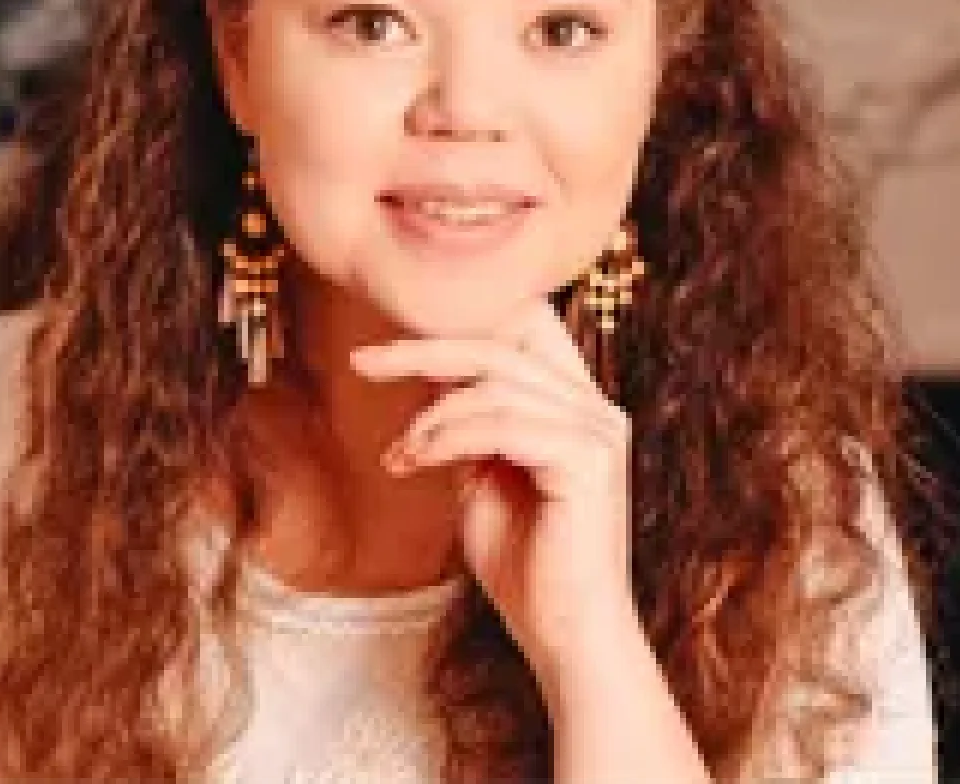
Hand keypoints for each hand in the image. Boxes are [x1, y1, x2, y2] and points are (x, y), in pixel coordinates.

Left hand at [349, 297, 636, 706]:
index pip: (525, 327)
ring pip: (493, 385)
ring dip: (429, 417)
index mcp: (576, 403)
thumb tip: (424, 375)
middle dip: (422, 349)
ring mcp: (596, 430)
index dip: (459, 322)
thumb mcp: (481, 474)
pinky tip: (414, 461)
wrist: (563, 636)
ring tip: (400, 454)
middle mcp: (595, 406)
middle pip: (500, 345)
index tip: (390, 342)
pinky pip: (500, 425)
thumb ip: (465, 423)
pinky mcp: (585, 459)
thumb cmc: (523, 562)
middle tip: (362, 360)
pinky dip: (446, 438)